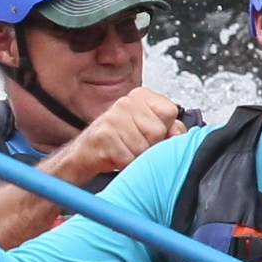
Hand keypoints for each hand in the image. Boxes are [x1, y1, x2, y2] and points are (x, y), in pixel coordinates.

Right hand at [60, 85, 184, 182]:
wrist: (82, 156)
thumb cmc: (114, 144)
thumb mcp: (144, 131)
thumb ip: (168, 128)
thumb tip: (180, 132)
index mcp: (139, 96)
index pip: (170, 111)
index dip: (164, 130)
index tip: (148, 134)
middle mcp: (125, 102)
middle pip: (158, 130)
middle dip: (149, 146)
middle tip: (133, 146)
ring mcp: (113, 117)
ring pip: (144, 147)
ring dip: (135, 158)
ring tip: (123, 152)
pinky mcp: (104, 136)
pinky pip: (128, 158)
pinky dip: (124, 165)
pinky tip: (114, 159)